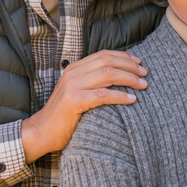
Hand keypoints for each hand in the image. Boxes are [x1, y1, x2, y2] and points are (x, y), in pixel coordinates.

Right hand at [20, 50, 146, 161]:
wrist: (41, 132)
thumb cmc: (64, 115)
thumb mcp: (77, 92)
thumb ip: (92, 82)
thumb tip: (119, 77)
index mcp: (75, 68)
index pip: (103, 55)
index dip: (123, 57)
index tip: (139, 62)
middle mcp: (73, 73)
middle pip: (108, 61)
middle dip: (130, 66)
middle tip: (145, 73)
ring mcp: (72, 86)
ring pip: (108, 75)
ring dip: (129, 79)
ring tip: (143, 85)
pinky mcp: (74, 101)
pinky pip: (103, 95)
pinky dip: (120, 96)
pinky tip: (132, 100)